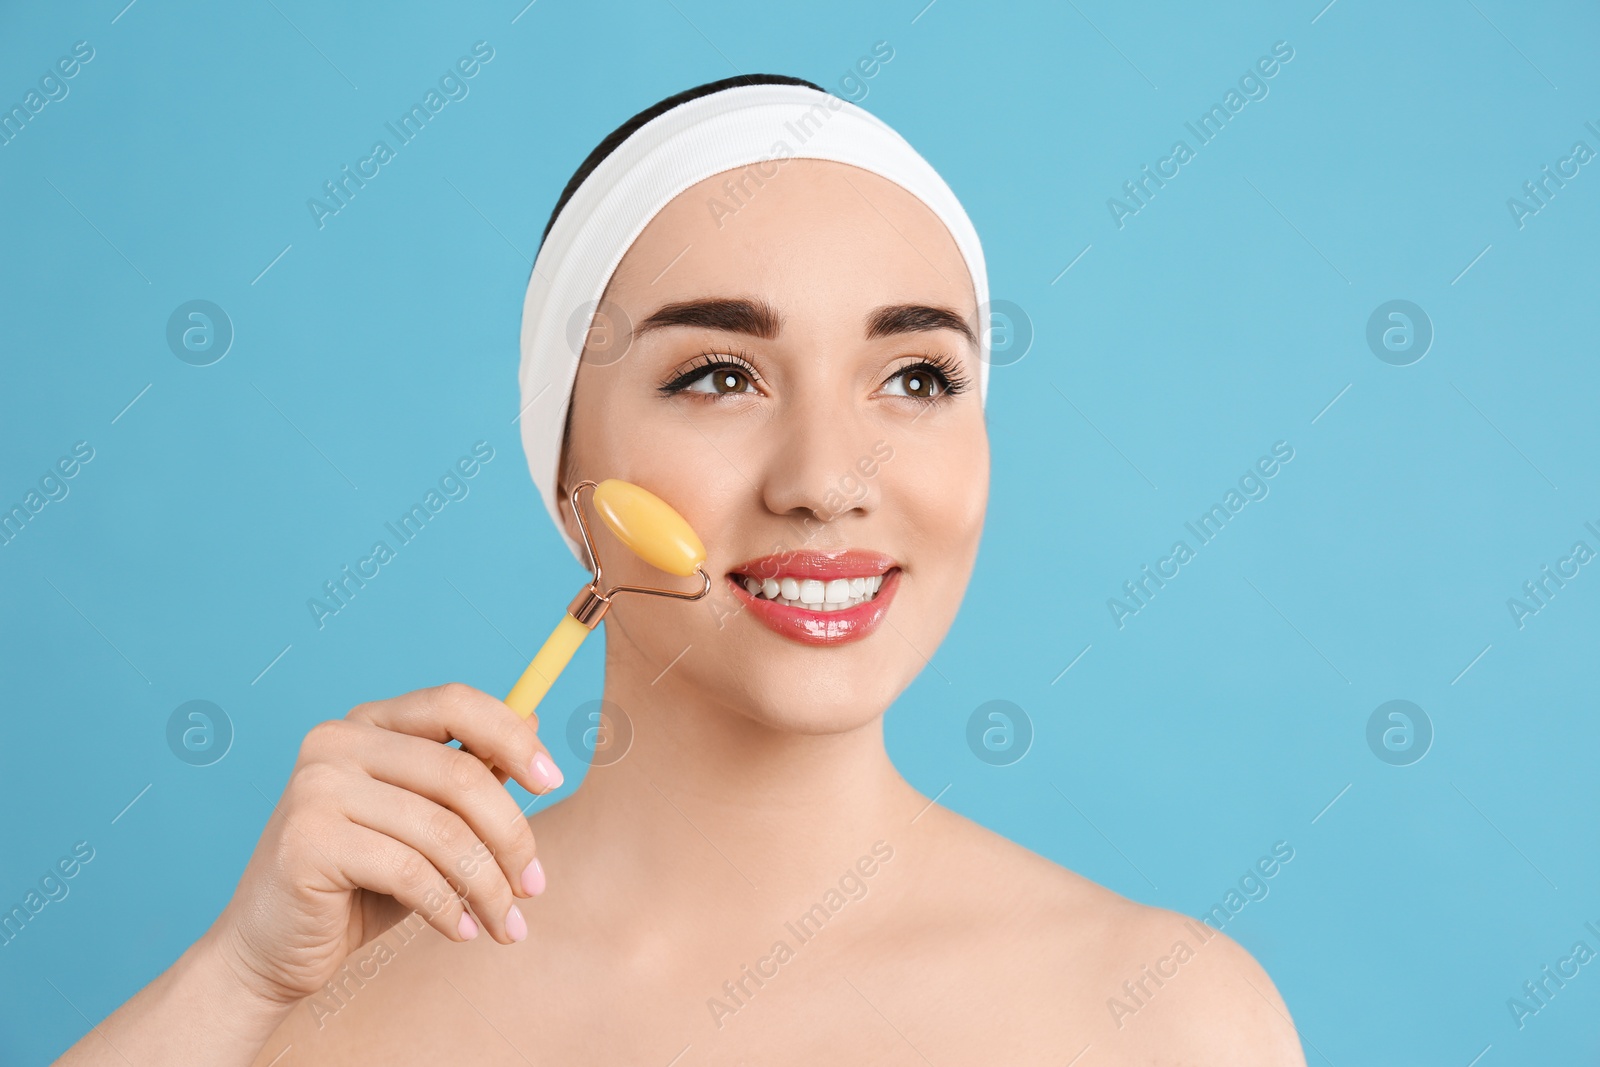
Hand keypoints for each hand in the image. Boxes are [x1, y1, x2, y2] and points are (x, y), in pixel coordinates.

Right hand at [203, 682, 563, 1007]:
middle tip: (535, 887)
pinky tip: (461, 932)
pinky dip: (448, 907)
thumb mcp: (426, 824)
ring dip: (488, 886)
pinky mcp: (307, 842)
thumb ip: (469, 773)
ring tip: (504, 924)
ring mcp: (316, 788)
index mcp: (370, 723)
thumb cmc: (360, 884)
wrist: (272, 949)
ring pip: (443, 831)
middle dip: (512, 836)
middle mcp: (337, 742)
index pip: (455, 702)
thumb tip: (532, 718)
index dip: (513, 736)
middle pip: (460, 773)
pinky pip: (410, 872)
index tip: (553, 781)